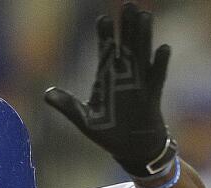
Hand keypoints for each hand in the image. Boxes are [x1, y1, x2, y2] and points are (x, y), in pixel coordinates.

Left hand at [44, 2, 173, 177]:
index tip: (103, 19)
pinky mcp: (152, 96)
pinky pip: (157, 77)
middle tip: (129, 5)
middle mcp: (124, 77)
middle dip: (127, 26)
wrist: (133, 150)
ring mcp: (140, 84)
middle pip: (127, 45)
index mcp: (107, 79)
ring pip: (143, 55)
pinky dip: (160, 63)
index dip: (105, 35)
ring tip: (145, 16)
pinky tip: (163, 48)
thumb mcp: (85, 121)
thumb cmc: (109, 135)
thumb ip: (68, 107)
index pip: (106, 51)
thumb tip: (47, 95)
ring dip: (144, 36)